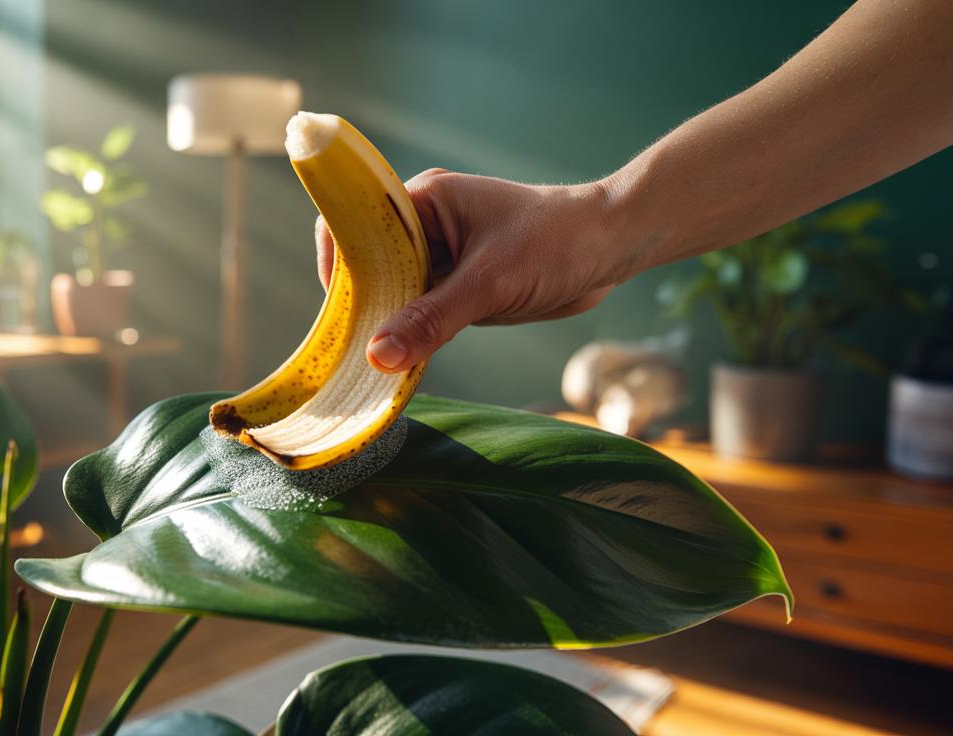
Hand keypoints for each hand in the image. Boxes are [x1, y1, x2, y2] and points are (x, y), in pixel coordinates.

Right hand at [314, 169, 628, 372]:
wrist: (614, 246)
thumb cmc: (557, 242)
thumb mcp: (491, 283)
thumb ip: (432, 320)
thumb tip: (378, 356)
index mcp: (424, 199)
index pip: (354, 223)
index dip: (339, 264)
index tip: (344, 311)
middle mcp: (425, 224)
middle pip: (369, 263)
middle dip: (362, 303)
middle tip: (356, 347)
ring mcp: (442, 255)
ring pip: (394, 291)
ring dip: (388, 322)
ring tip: (379, 360)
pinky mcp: (458, 283)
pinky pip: (421, 309)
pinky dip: (413, 333)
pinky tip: (408, 359)